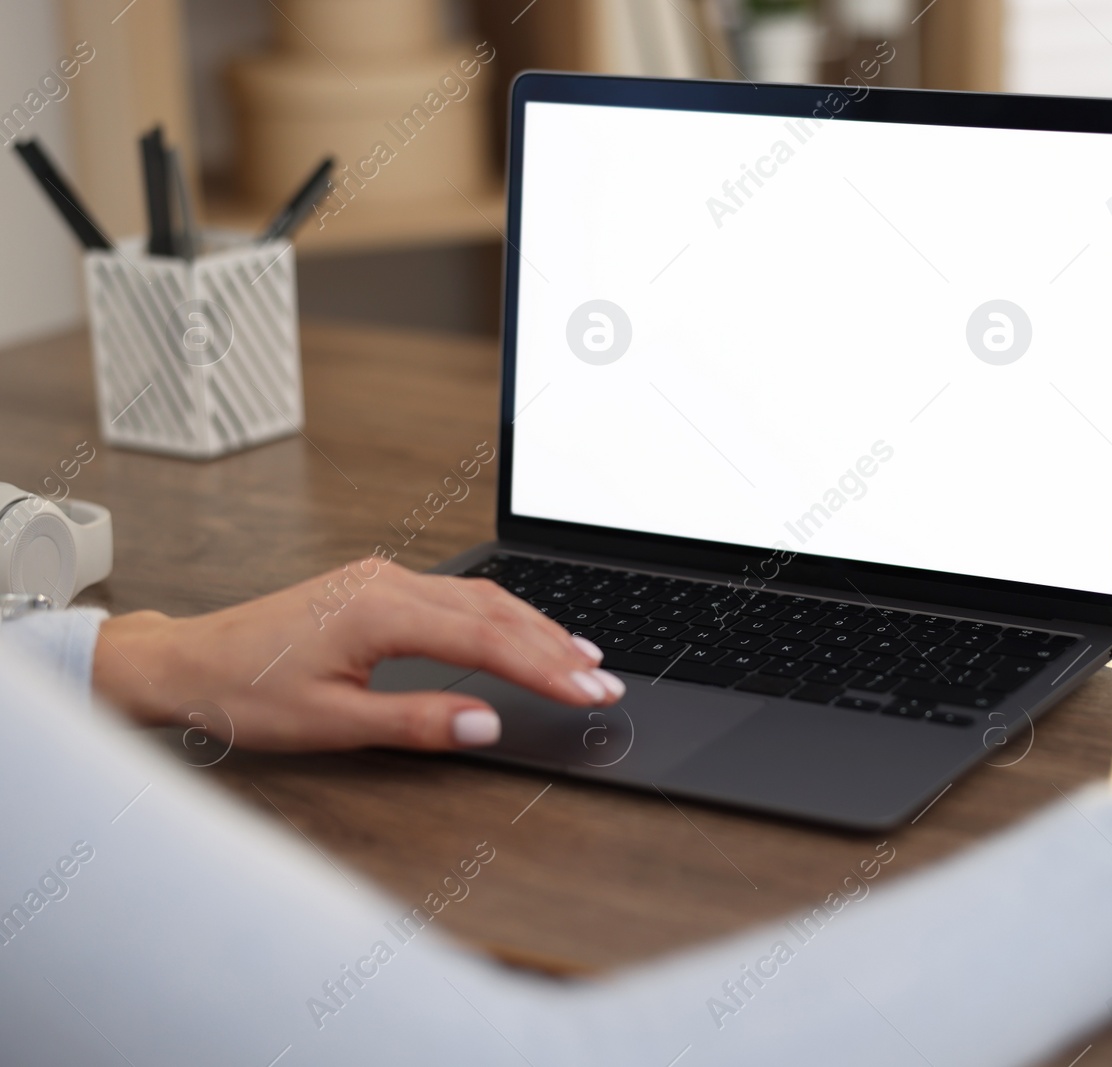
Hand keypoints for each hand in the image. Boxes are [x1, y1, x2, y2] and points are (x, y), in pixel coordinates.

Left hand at [91, 558, 624, 750]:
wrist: (185, 662)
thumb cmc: (244, 691)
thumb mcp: (331, 723)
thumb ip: (416, 721)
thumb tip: (485, 724)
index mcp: (379, 611)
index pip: (487, 640)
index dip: (546, 669)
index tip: (588, 693)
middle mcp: (388, 582)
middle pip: (496, 611)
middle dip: (556, 649)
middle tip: (603, 683)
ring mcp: (383, 579)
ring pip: (482, 598)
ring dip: (536, 629)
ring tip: (583, 658)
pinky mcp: (377, 586)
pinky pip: (458, 596)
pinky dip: (502, 618)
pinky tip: (524, 632)